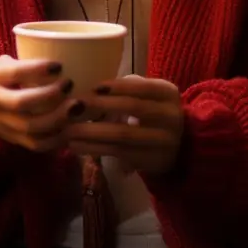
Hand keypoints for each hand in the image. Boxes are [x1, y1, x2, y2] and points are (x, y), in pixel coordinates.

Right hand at [0, 55, 81, 152]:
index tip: (59, 64)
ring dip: (58, 118)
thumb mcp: (11, 62)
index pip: (15, 72)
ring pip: (31, 127)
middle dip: (49, 95)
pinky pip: (38, 144)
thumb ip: (30, 60)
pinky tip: (72, 126)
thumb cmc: (8, 78)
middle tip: (70, 84)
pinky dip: (58, 138)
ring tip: (78, 106)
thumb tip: (71, 53)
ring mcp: (4, 124)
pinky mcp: (15, 140)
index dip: (37, 69)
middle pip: (22, 103)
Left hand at [64, 75, 184, 174]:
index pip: (143, 87)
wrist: (179, 146)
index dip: (118, 86)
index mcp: (168, 94)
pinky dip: (94, 148)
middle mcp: (171, 117)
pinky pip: (118, 153)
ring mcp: (163, 141)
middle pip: (133, 108)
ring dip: (92, 132)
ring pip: (123, 135)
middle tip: (74, 106)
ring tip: (68, 130)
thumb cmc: (153, 111)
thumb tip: (92, 89)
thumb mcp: (149, 95)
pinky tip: (75, 145)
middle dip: (101, 106)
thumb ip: (128, 88)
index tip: (94, 87)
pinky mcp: (150, 161)